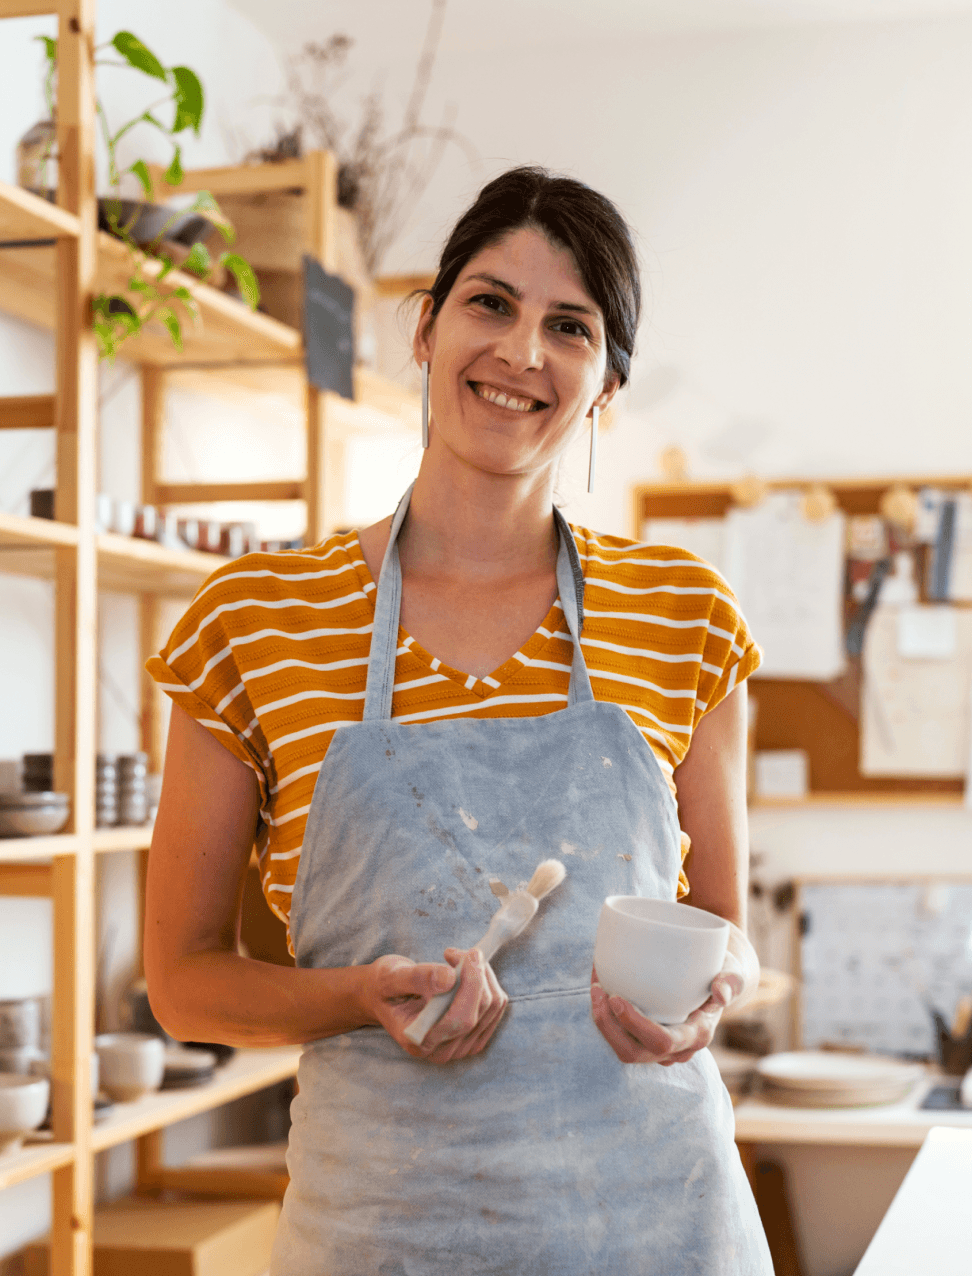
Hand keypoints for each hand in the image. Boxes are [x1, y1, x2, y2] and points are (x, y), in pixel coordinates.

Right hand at [363, 948, 508, 1063]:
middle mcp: (442, 1051)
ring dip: (483, 975)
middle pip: (479, 1013)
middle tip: (459, 952)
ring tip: (459, 959)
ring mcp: (460, 1047)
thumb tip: (449, 978)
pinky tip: (467, 972)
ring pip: (493, 1007)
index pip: (459, 1020)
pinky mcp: (474, 1036)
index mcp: (419, 1041)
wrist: (386, 997)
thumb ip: (418, 978)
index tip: (468, 955)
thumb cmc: (385, 987)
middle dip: (477, 975)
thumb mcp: (391, 977)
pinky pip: (496, 1008)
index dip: (471, 986)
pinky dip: (488, 983)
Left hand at [590, 955, 744, 1065]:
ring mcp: (660, 1050)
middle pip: (633, 1052)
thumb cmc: (723, 971)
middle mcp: (677, 1049)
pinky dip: (607, 1018)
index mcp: (697, 1035)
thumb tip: (720, 993)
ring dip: (603, 1023)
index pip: (661, 1040)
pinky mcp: (648, 1041)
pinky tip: (600, 990)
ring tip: (595, 989)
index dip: (634, 1024)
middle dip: (608, 1026)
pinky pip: (621, 1039)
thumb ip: (731, 980)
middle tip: (597, 991)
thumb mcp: (733, 970)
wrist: (719, 981)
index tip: (615, 997)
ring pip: (623, 1049)